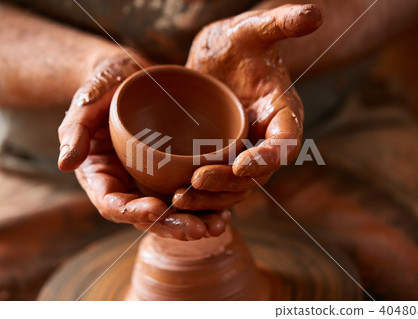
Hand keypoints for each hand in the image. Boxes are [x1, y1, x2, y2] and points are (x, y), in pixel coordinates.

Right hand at [57, 52, 230, 239]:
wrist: (131, 77)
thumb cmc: (104, 88)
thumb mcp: (85, 104)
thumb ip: (75, 132)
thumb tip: (65, 164)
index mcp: (102, 177)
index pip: (113, 204)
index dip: (133, 212)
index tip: (156, 210)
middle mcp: (128, 185)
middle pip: (149, 216)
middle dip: (173, 226)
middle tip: (199, 229)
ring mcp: (151, 181)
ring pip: (173, 211)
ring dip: (196, 221)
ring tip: (220, 224)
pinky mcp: (173, 172)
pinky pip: (189, 193)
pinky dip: (207, 203)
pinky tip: (227, 206)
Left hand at [173, 4, 322, 209]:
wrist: (218, 58)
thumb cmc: (239, 43)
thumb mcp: (253, 30)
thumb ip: (280, 23)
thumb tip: (315, 13)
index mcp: (282, 115)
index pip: (285, 144)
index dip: (268, 158)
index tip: (240, 165)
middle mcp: (265, 139)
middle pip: (258, 174)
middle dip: (230, 183)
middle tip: (196, 181)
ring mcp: (243, 151)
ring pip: (236, 187)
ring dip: (211, 197)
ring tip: (180, 198)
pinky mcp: (221, 157)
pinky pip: (216, 185)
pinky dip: (200, 195)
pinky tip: (173, 196)